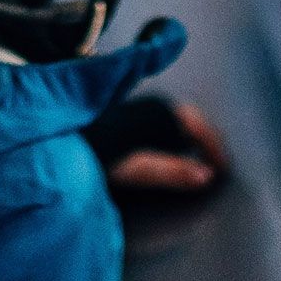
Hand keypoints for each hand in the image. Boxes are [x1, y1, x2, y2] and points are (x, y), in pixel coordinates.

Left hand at [105, 101, 228, 192]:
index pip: (200, 127)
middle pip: (190, 120)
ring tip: (196, 162)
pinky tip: (166, 152)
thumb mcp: (136, 167)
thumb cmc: (94, 149)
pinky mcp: (126, 114)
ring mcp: (139, 106)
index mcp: (161, 112)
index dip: (215, 149)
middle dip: (205, 143)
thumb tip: (206, 176)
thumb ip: (172, 172)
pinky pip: (160, 121)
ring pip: (174, 119)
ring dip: (189, 139)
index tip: (223, 170)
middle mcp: (152, 103)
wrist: (57, 135)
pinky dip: (172, 137)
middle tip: (216, 166)